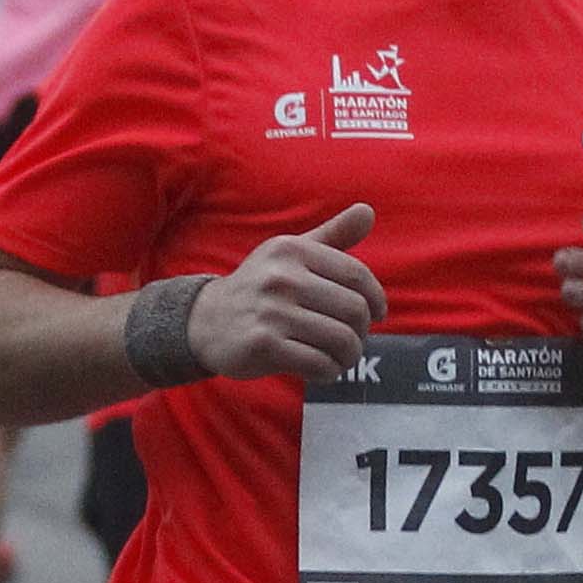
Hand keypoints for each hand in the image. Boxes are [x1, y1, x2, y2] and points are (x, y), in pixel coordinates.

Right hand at [190, 201, 384, 380]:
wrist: (206, 322)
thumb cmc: (260, 288)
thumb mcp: (290, 255)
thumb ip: (331, 236)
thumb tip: (368, 211)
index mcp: (292, 250)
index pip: (356, 275)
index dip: (376, 298)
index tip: (377, 315)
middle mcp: (281, 276)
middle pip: (354, 310)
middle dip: (362, 332)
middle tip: (353, 342)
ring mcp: (271, 311)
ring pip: (340, 339)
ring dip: (349, 356)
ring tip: (341, 359)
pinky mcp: (262, 344)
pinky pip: (318, 363)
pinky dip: (328, 372)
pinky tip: (322, 371)